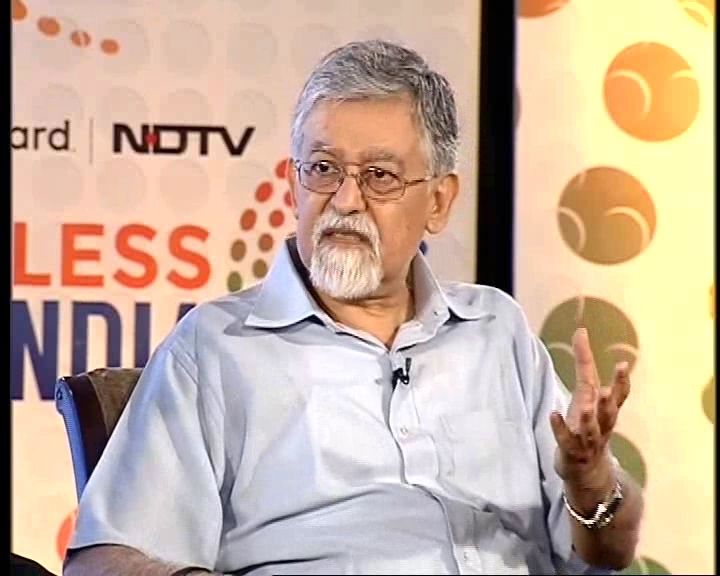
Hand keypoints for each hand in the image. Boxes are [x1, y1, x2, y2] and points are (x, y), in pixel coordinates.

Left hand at [549, 327, 630, 498]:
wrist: (587, 473)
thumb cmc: (585, 427)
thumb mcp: (586, 396)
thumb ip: (585, 366)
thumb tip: (581, 331)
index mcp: (605, 411)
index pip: (617, 394)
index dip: (620, 379)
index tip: (623, 363)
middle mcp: (600, 425)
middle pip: (609, 411)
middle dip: (612, 397)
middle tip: (611, 385)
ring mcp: (587, 440)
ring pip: (591, 429)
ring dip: (588, 418)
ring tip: (585, 406)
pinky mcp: (571, 452)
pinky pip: (566, 441)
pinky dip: (560, 429)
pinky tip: (553, 416)